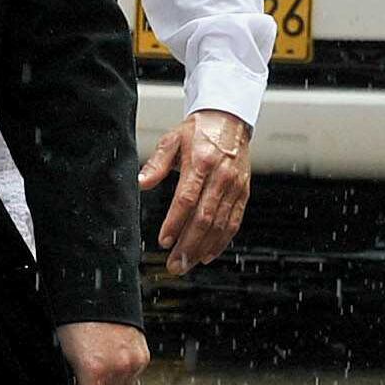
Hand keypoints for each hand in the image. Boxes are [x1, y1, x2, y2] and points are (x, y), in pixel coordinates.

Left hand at [57, 321, 147, 384]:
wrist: (94, 288)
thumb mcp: (60, 353)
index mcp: (92, 370)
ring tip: (94, 382)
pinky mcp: (142, 354)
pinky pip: (129, 378)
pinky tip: (107, 369)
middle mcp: (117, 368)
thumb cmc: (69, 320)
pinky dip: (118, 379)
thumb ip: (68, 382)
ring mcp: (133, 362)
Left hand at [141, 109, 253, 272]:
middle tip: (175, 264)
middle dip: (189, 244)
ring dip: (203, 248)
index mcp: (201, 162)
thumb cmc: (198, 131)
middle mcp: (221, 176)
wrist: (229, 120)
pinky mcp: (243, 193)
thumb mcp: (172, 140)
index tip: (163, 240)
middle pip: (205, 217)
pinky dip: (222, 241)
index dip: (175, 222)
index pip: (187, 198)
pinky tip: (208, 254)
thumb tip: (141, 182)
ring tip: (187, 264)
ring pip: (220, 224)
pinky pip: (234, 221)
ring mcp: (235, 186)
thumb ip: (156, 163)